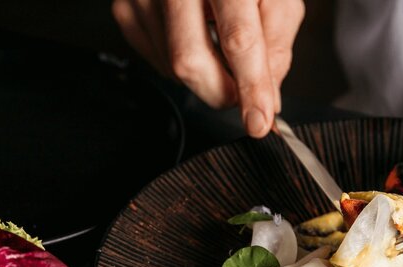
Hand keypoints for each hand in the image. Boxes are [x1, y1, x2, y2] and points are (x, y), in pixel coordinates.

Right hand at [111, 0, 305, 137]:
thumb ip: (277, 44)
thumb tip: (268, 95)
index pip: (238, 38)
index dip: (250, 86)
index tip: (258, 120)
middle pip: (191, 62)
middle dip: (222, 92)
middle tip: (244, 90)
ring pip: (174, 69)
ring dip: (206, 75)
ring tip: (217, 41)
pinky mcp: (125, 10)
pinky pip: (158, 63)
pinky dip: (182, 64)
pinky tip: (194, 36)